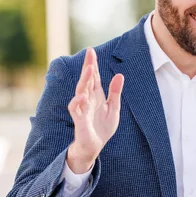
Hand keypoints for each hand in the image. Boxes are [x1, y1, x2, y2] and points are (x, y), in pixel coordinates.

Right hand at [66, 47, 124, 172]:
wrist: (94, 146)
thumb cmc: (102, 127)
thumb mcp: (113, 108)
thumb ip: (115, 92)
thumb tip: (119, 75)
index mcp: (96, 96)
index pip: (94, 77)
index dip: (92, 64)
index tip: (91, 51)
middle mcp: (88, 99)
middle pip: (87, 80)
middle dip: (88, 66)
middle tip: (89, 52)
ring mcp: (82, 109)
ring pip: (81, 91)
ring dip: (84, 80)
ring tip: (89, 69)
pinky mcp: (79, 120)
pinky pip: (76, 109)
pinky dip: (78, 102)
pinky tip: (83, 96)